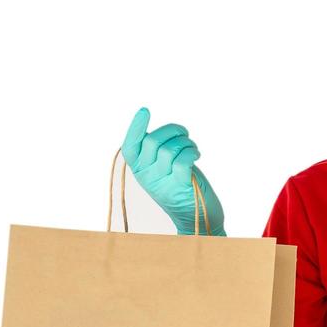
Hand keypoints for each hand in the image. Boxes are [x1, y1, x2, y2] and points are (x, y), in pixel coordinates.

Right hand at [120, 107, 224, 234]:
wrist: (193, 215)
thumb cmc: (178, 184)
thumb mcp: (161, 167)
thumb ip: (156, 149)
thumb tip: (160, 127)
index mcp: (138, 169)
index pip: (130, 146)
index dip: (135, 127)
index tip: (145, 110)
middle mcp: (146, 176)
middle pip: (153, 141)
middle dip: (173, 131)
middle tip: (184, 135)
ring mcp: (162, 182)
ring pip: (170, 149)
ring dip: (186, 143)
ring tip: (192, 149)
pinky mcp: (179, 186)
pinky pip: (183, 160)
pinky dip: (192, 152)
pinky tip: (196, 156)